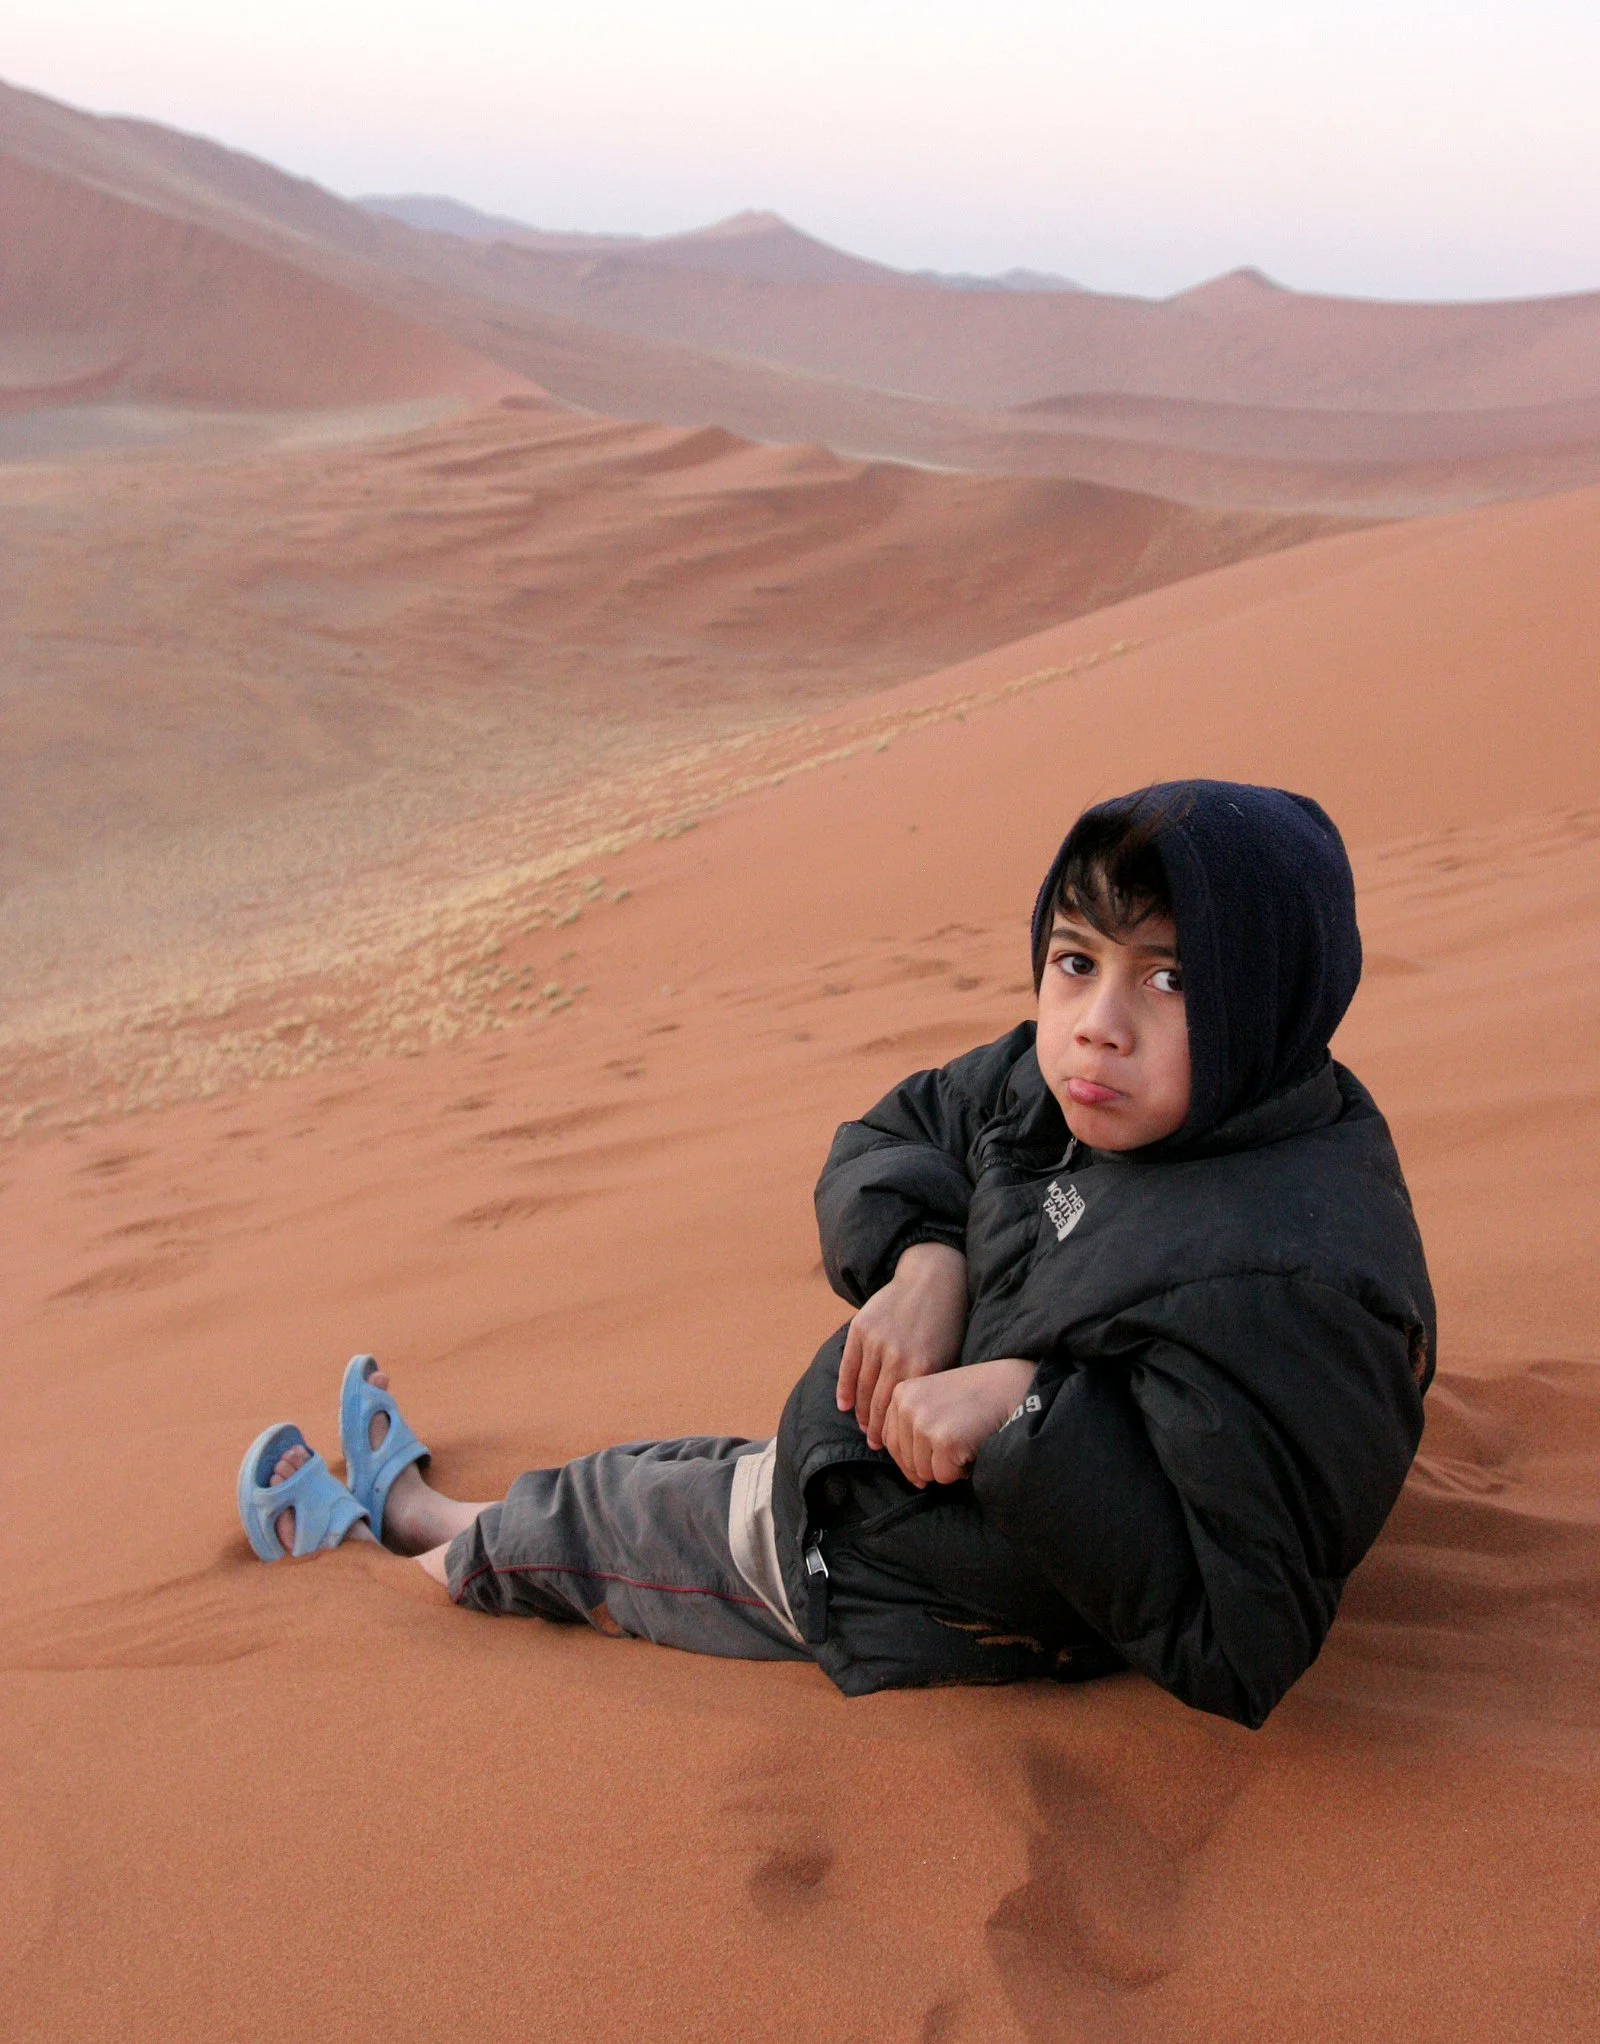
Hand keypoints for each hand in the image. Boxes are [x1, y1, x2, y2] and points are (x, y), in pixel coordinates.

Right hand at [837, 1241, 968, 1449]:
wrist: (933, 1278)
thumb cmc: (947, 1322)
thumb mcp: (950, 1357)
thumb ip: (933, 1387)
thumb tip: (923, 1423)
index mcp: (923, 1368)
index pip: (901, 1411)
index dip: (895, 1433)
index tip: (893, 1449)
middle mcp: (897, 1357)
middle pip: (878, 1404)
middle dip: (876, 1429)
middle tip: (876, 1445)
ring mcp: (876, 1342)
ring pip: (861, 1388)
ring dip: (860, 1413)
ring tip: (864, 1428)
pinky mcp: (861, 1328)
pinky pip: (848, 1366)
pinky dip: (844, 1389)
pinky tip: (844, 1406)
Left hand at [881, 1357, 1037, 1488]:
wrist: (1011, 1387)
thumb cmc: (976, 1397)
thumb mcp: (934, 1399)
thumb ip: (913, 1425)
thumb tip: (910, 1474)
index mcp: (901, 1393)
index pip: (890, 1442)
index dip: (910, 1456)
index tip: (933, 1452)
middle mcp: (907, 1406)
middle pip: (905, 1461)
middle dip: (931, 1462)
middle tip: (957, 1442)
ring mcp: (924, 1423)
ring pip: (924, 1472)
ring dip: (947, 1467)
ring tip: (965, 1441)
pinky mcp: (944, 1441)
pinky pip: (944, 1476)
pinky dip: (961, 1471)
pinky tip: (973, 1447)